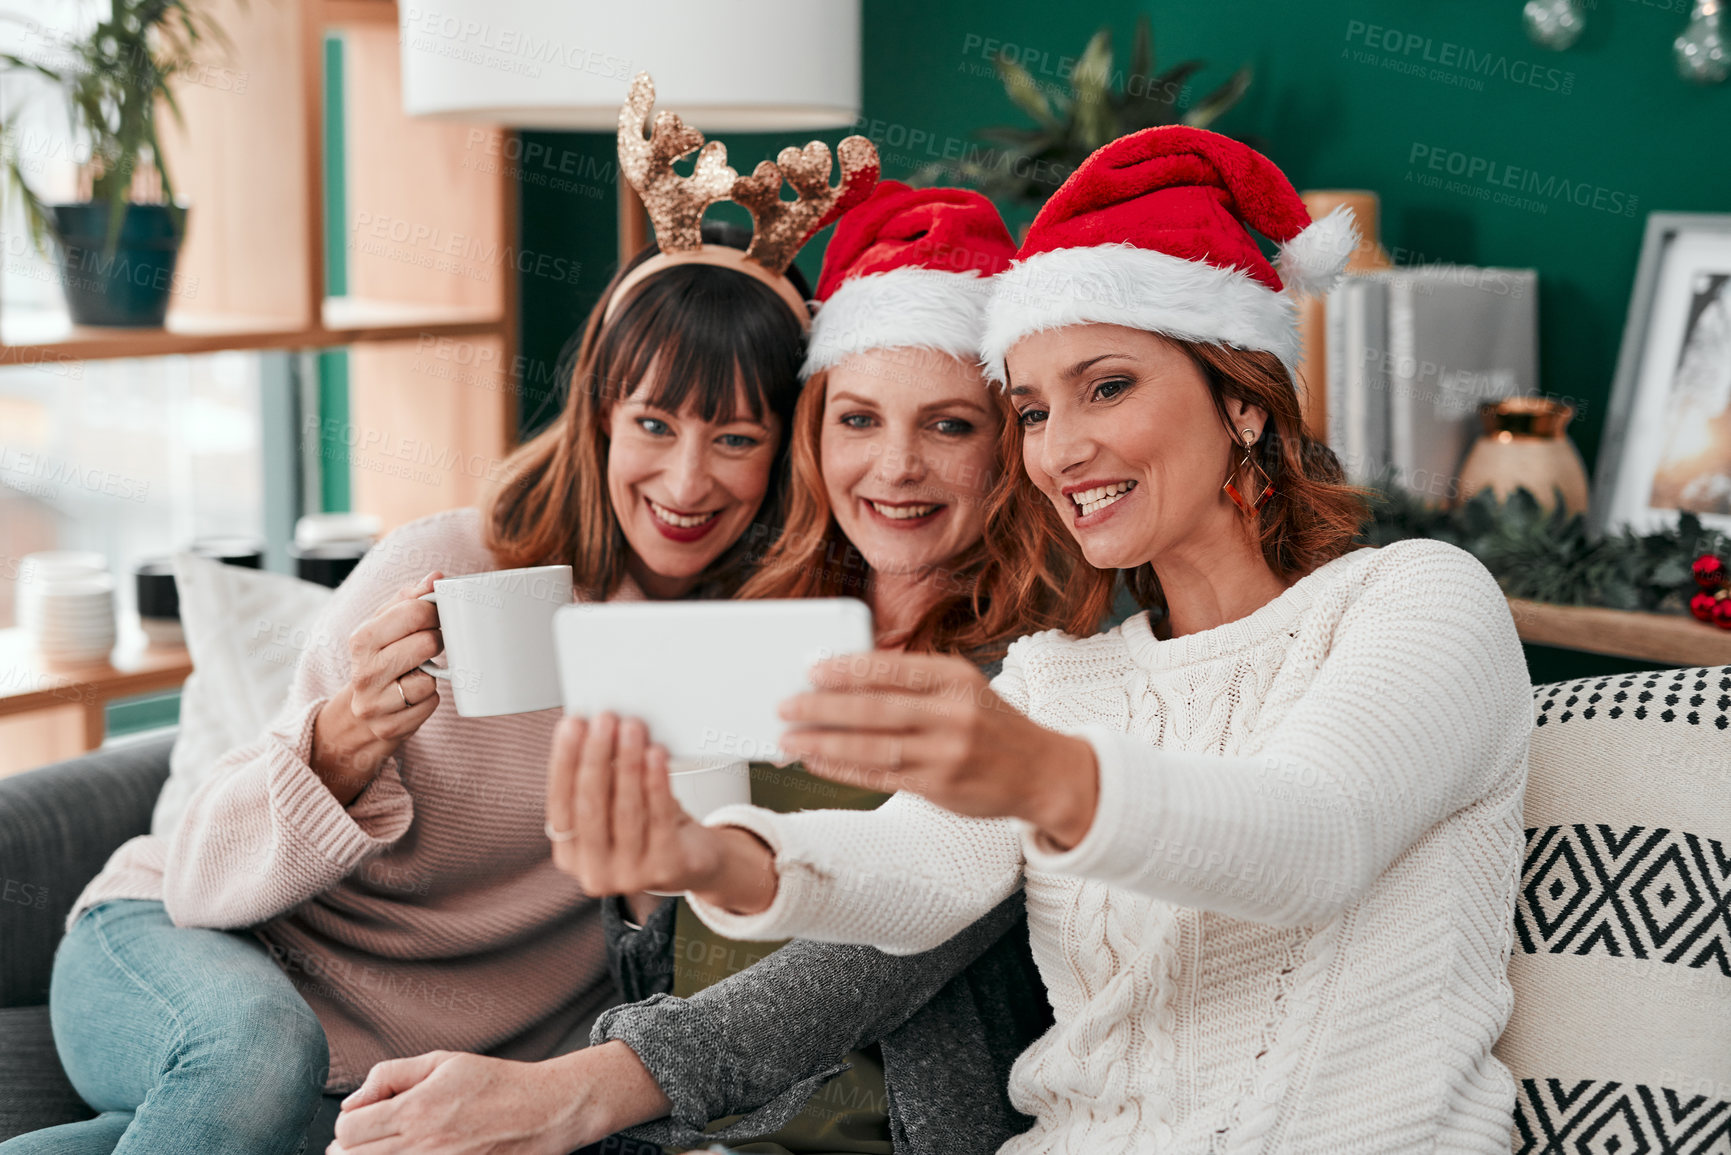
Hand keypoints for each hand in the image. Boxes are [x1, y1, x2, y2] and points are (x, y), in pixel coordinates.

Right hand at [310, 571, 444, 803]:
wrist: (356, 717)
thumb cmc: (379, 661)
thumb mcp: (384, 626)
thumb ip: (409, 599)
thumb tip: (436, 577)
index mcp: (361, 639)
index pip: (414, 612)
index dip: (435, 611)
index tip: (436, 616)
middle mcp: (364, 671)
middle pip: (427, 643)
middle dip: (437, 641)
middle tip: (431, 644)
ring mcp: (375, 703)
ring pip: (430, 679)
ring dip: (432, 675)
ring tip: (416, 673)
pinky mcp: (390, 727)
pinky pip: (431, 704)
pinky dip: (429, 699)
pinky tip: (414, 697)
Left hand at [328, 1042, 669, 1153]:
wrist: (542, 1112)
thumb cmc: (495, 1084)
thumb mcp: (443, 1062)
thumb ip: (390, 1075)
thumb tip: (353, 1101)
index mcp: (415, 1110)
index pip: (347, 1130)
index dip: (348, 1122)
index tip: (364, 1115)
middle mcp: (420, 1146)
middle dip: (352, 1146)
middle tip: (372, 1134)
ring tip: (392, 1144)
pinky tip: (411, 1152)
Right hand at [544, 713, 777, 912]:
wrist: (695, 861)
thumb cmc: (647, 827)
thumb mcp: (613, 808)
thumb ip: (600, 779)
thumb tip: (594, 727)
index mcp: (570, 856)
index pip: (560, 804)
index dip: (565, 761)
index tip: (573, 725)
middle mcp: (594, 871)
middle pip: (590, 807)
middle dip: (597, 756)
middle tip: (604, 720)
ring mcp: (630, 875)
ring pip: (625, 810)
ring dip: (628, 763)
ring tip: (632, 730)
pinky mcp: (666, 868)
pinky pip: (660, 817)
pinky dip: (657, 782)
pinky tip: (656, 756)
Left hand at [778, 651, 1100, 849]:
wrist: (1043, 771)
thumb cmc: (991, 722)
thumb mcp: (963, 686)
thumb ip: (913, 680)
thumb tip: (846, 673)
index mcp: (956, 677)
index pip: (892, 668)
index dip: (847, 669)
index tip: (812, 669)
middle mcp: (953, 713)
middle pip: (876, 709)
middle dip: (824, 707)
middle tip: (786, 705)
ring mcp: (947, 753)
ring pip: (873, 746)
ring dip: (825, 742)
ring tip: (790, 739)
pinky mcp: (940, 787)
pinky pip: (881, 777)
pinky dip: (844, 768)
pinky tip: (818, 761)